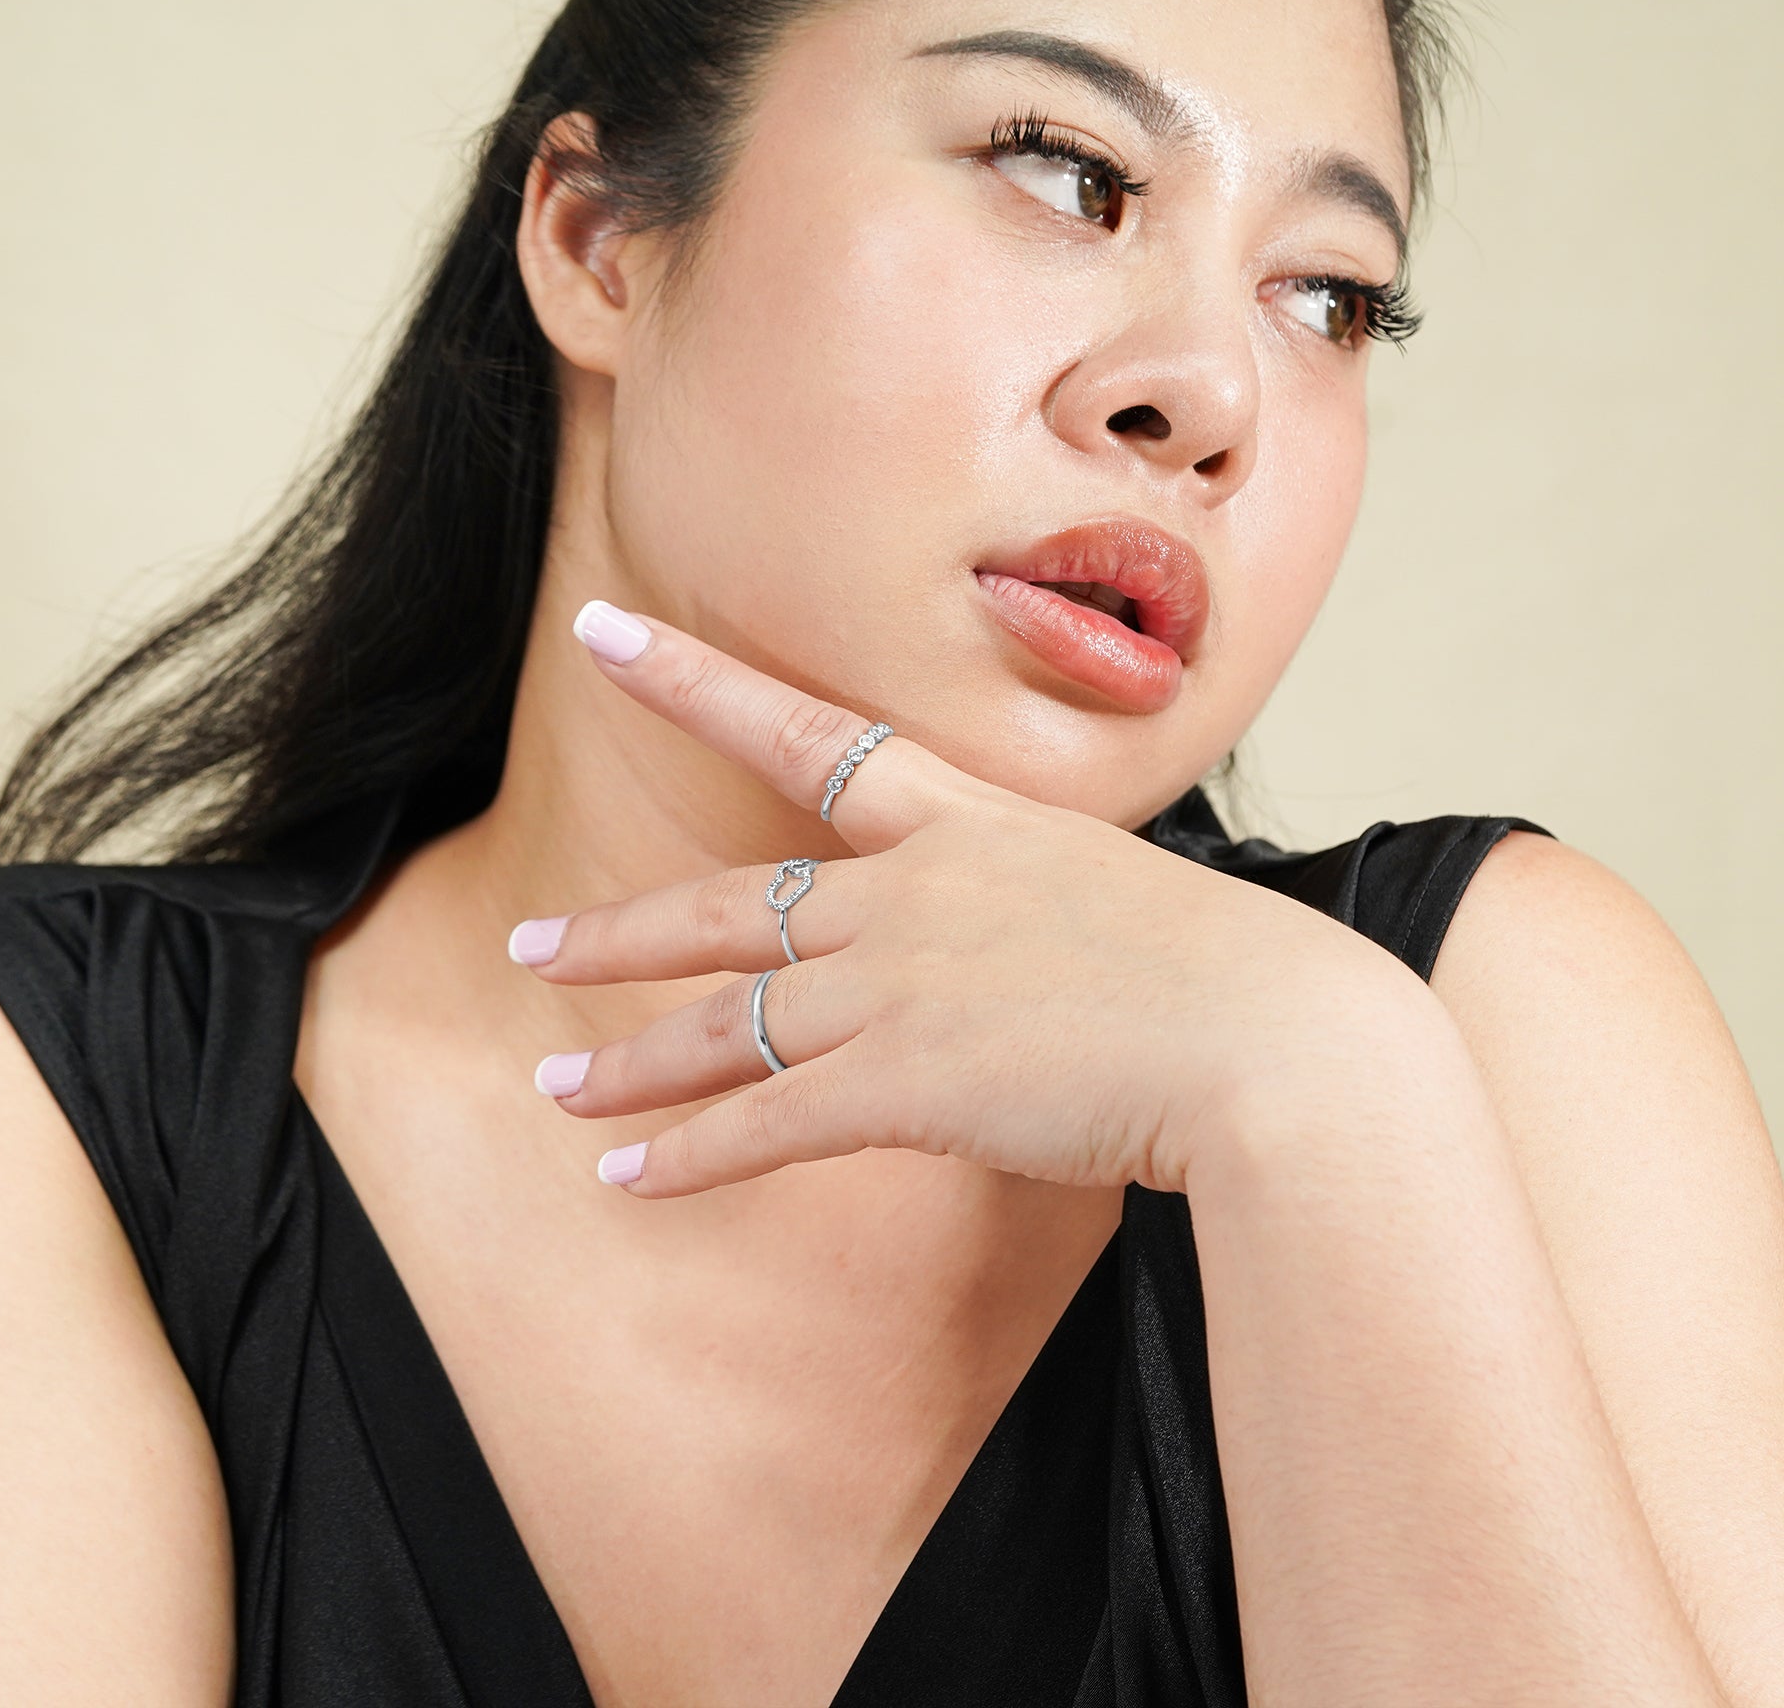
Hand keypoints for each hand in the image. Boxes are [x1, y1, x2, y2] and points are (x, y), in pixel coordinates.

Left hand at [512, 599, 1410, 1196]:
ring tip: (560, 1089)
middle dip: (623, 928)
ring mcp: (899, 982)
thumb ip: (1040, 916)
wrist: (1281, 1038)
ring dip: (632, 1062)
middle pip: (731, 906)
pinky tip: (630, 1179)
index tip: (603, 634)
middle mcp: (912, 889)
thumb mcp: (1127, 900)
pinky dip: (690, 1156)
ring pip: (725, 1021)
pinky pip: (764, 1123)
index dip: (694, 678)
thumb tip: (1013, 957)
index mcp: (971, 823)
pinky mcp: (904, 1080)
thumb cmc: (1235, 975)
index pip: (809, 732)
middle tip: (533, 939)